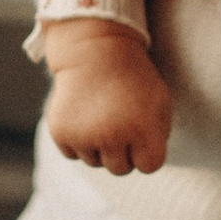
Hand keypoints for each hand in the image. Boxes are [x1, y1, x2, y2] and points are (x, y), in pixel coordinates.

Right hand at [41, 21, 173, 174]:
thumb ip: (157, 138)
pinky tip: (84, 116)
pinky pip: (73, 154)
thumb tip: (144, 165)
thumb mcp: (159, 102)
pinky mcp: (61, 133)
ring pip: (95, 162)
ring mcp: (83, 136)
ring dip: (99, 146)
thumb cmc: (133, 78)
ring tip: (102, 115)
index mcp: (142, 129)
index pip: (149, 166)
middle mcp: (111, 136)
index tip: (142, 132)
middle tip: (120, 122)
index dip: (147, 150)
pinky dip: (78, 141)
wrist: (94, 50)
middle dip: (123, 151)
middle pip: (121, 169)